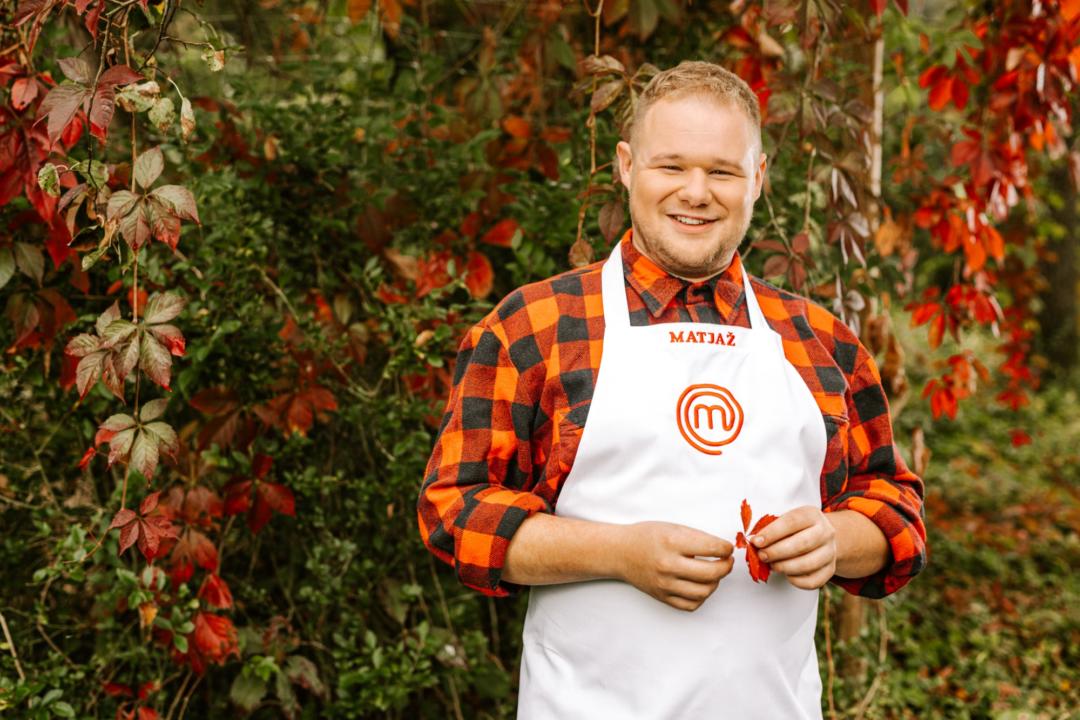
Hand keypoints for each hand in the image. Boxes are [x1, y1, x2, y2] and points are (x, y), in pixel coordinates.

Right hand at [617, 521, 733, 611]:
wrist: (621, 552)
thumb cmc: (647, 537)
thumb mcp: (673, 527)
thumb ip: (698, 538)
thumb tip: (723, 549)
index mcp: (672, 542)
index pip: (712, 548)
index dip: (726, 548)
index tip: (727, 548)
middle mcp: (669, 565)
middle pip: (712, 573)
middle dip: (726, 566)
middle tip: (727, 561)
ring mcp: (665, 584)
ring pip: (704, 591)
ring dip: (715, 582)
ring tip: (713, 573)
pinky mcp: (662, 597)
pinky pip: (691, 604)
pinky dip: (701, 597)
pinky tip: (700, 585)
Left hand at [750, 506, 836, 589]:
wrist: (822, 537)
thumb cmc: (796, 529)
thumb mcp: (787, 520)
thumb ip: (772, 529)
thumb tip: (755, 543)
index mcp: (812, 515)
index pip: (792, 522)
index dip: (772, 533)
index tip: (756, 542)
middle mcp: (826, 532)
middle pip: (802, 544)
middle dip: (777, 552)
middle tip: (762, 556)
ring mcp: (830, 552)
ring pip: (808, 564)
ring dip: (785, 567)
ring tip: (772, 565)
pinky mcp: (831, 569)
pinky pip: (814, 581)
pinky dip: (797, 581)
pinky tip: (787, 575)